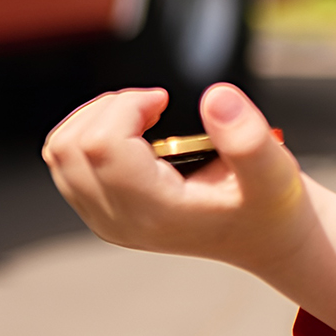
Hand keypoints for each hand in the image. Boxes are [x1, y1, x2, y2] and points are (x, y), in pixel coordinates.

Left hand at [40, 83, 335, 335]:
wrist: (265, 237)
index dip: (125, 107)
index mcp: (155, 212)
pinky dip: (88, 134)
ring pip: (60, 153)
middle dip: (109, 108)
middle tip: (154, 106)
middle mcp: (120, 222)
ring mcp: (105, 221)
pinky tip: (131, 134)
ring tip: (141, 117)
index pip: (101, 146)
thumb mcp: (275, 170)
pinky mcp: (100, 214)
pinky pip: (65, 163)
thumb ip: (248, 136)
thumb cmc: (271, 202)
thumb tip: (214, 97)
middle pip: (71, 146)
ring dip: (94, 119)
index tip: (163, 101)